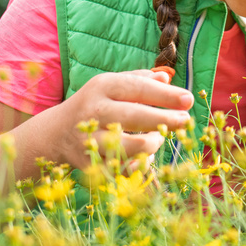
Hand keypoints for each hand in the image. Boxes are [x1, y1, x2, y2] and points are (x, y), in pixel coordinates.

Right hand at [45, 69, 193, 168]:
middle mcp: (94, 111)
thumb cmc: (97, 103)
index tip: (189, 100)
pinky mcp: (89, 163)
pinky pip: (124, 168)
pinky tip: (142, 156)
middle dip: (164, 119)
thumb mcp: (113, 84)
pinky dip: (139, 164)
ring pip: (130, 146)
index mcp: (103, 86)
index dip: (166, 95)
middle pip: (134, 116)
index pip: (139, 88)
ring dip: (152, 144)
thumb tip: (167, 78)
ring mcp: (90, 139)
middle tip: (186, 121)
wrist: (56, 133)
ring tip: (159, 138)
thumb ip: (141, 79)